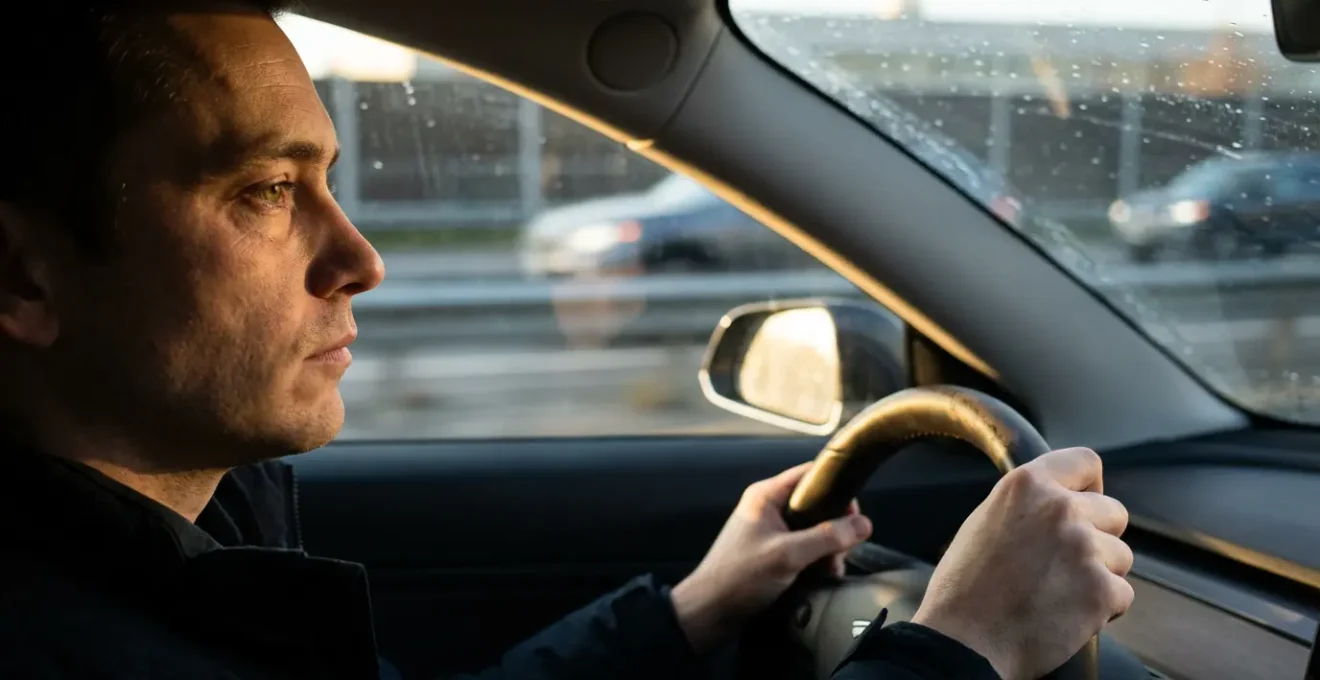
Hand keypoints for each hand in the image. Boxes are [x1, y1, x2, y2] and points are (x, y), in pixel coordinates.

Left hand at [670, 462, 872, 652]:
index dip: (836, 489)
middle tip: (838, 553)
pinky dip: (815, 561)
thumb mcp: (788, 554)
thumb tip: (864, 524)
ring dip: (827, 550)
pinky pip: (804, 549)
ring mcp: (770, 532)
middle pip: (817, 505)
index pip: (811, 474)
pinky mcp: (772, 554)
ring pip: (813, 531)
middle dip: (834, 529)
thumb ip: (827, 537)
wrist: (709, 612)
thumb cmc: (738, 578)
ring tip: (828, 570)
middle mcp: (769, 509)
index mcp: (766, 496)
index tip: (853, 514)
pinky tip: (820, 578)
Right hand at [911, 447, 1133, 679]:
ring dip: (1100, 575)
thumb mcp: (987, 520)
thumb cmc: (965, 588)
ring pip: (1121, 556)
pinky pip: (1122, 595)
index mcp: (1027, 484)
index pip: (1086, 462)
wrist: (961, 641)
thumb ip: (1029, 504)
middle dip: (1098, 537)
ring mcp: (1083, 548)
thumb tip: (1064, 501)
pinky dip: (1101, 610)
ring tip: (1059, 594)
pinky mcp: (1101, 590)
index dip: (1089, 487)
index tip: (1083, 507)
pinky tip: (1066, 615)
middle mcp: (1060, 508)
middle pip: (1113, 512)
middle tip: (1063, 565)